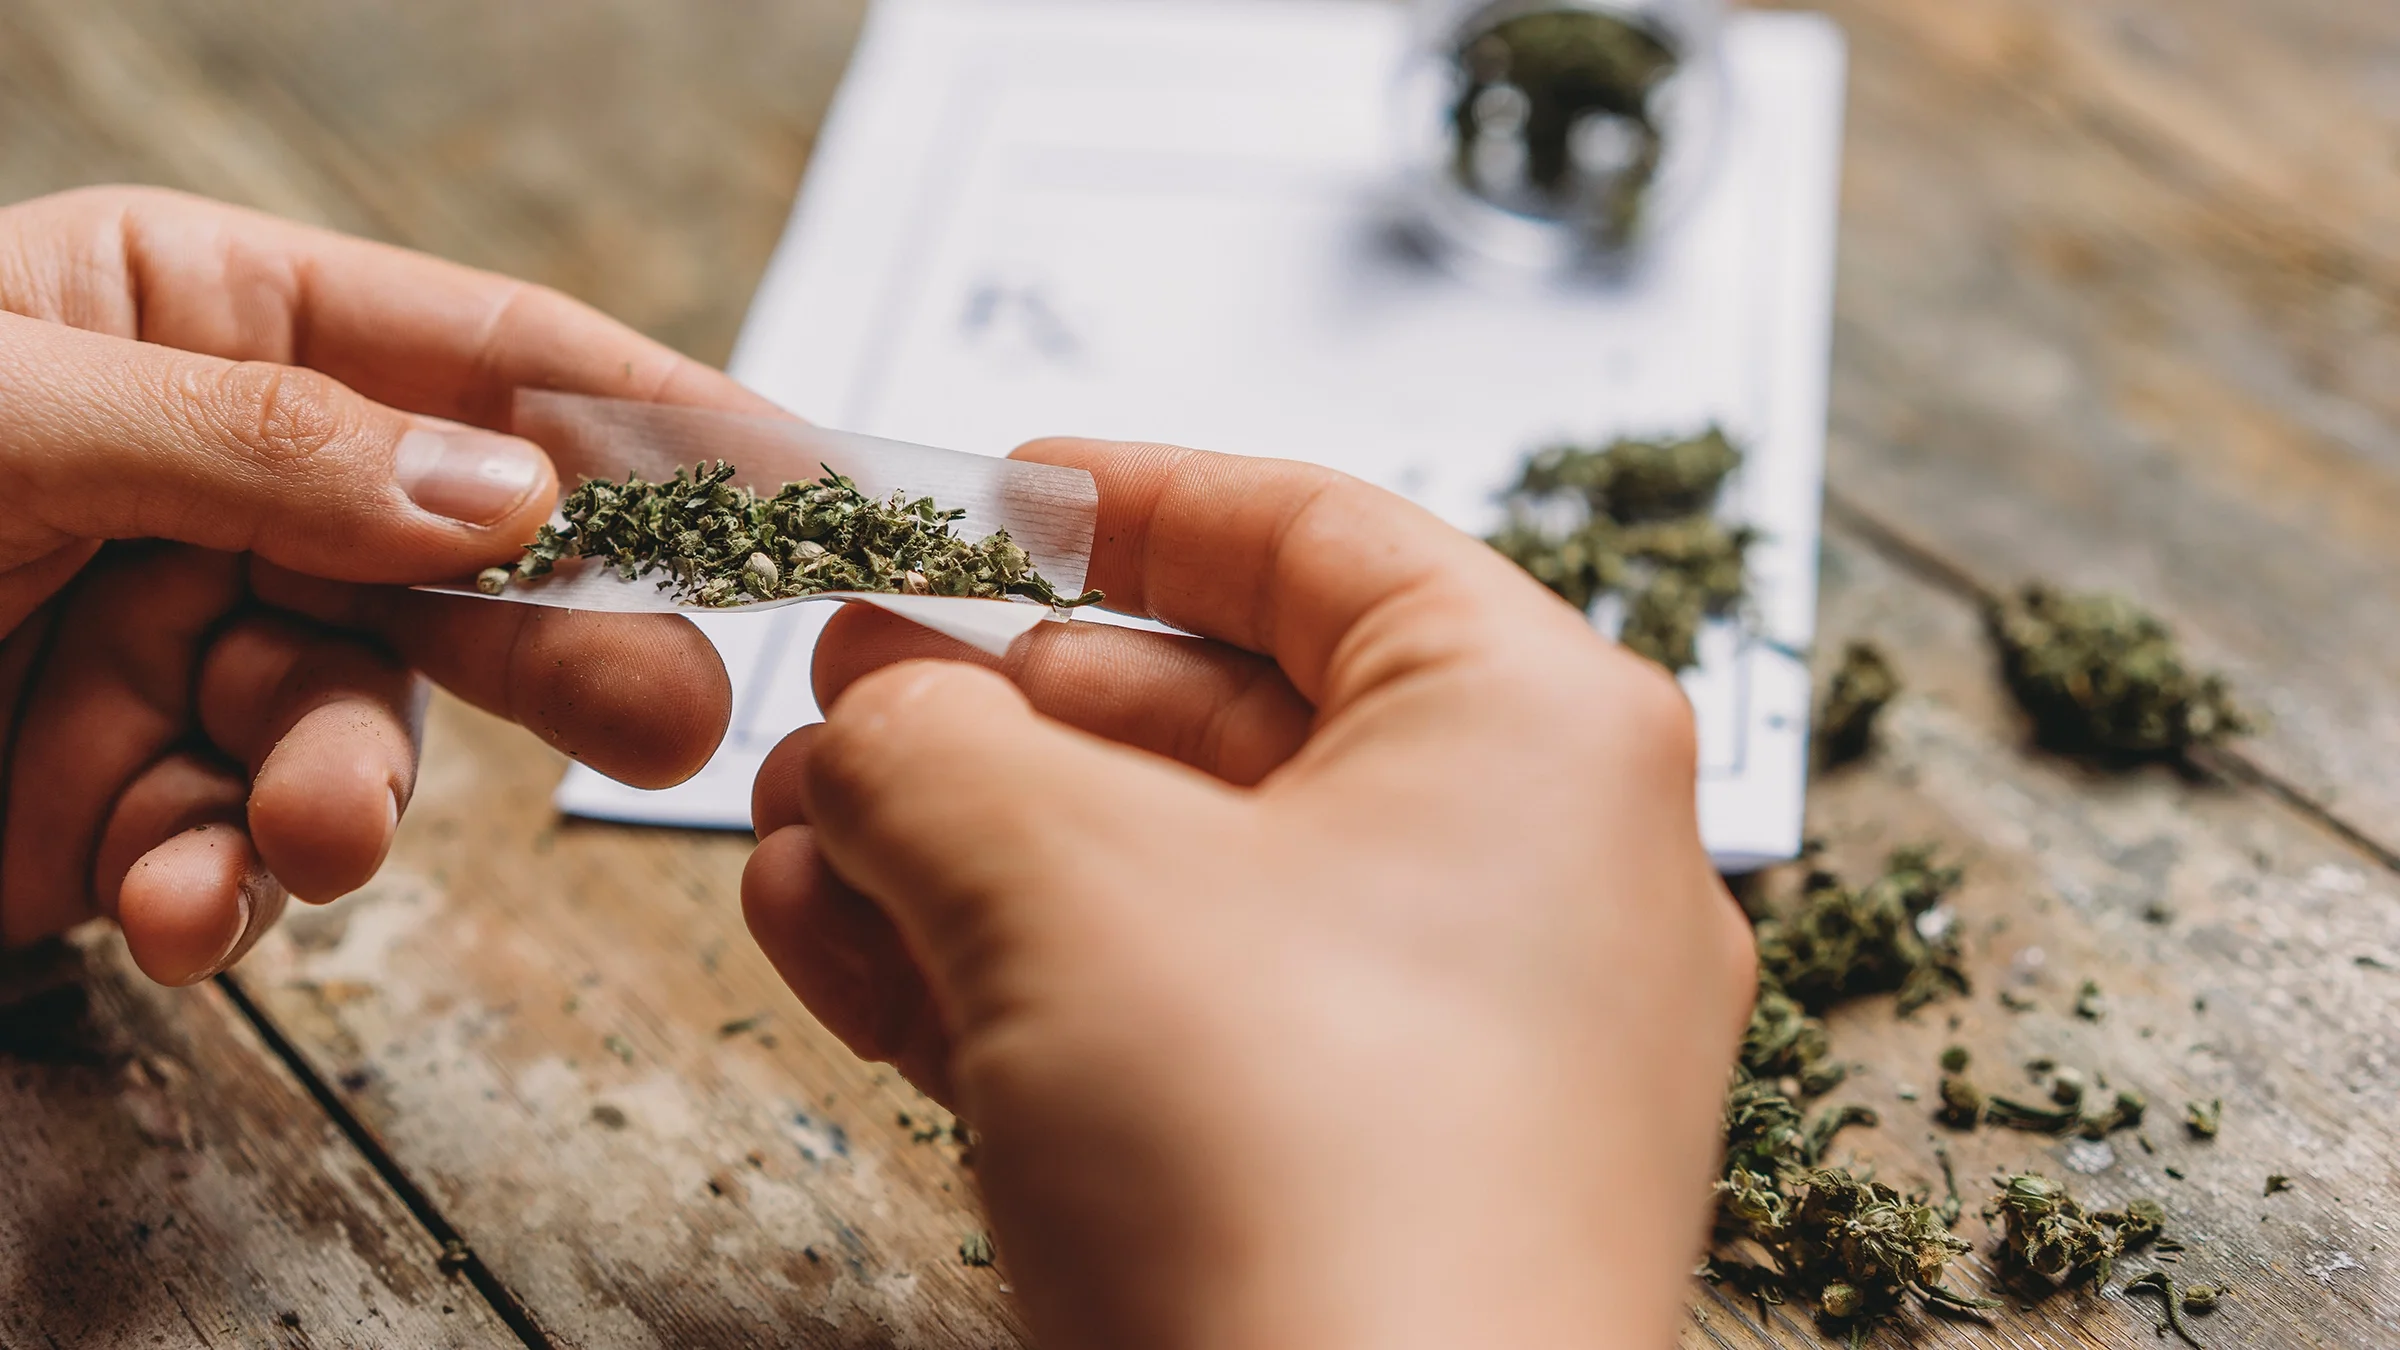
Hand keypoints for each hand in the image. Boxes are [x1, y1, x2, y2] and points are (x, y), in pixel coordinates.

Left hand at [0, 186, 745, 984]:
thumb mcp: (3, 410)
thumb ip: (262, 437)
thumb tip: (509, 488)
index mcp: (197, 318)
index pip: (479, 356)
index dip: (645, 419)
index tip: (799, 479)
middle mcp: (213, 481)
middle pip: (461, 564)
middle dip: (559, 649)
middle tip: (670, 721)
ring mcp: (174, 643)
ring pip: (355, 728)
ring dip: (340, 796)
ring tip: (308, 837)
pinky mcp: (118, 801)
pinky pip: (229, 856)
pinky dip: (213, 895)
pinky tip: (163, 904)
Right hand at [744, 441, 1755, 1349]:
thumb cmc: (1290, 1169)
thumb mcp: (1057, 879)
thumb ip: (934, 744)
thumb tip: (873, 716)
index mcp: (1537, 729)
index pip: (1316, 538)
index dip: (1128, 503)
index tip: (985, 495)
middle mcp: (1538, 875)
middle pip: (1224, 722)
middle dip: (999, 711)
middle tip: (842, 687)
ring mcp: (1469, 1047)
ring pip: (1181, 891)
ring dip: (973, 855)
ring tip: (797, 834)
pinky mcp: (1380, 1182)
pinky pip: (1187, 1028)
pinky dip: (1023, 983)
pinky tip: (846, 953)